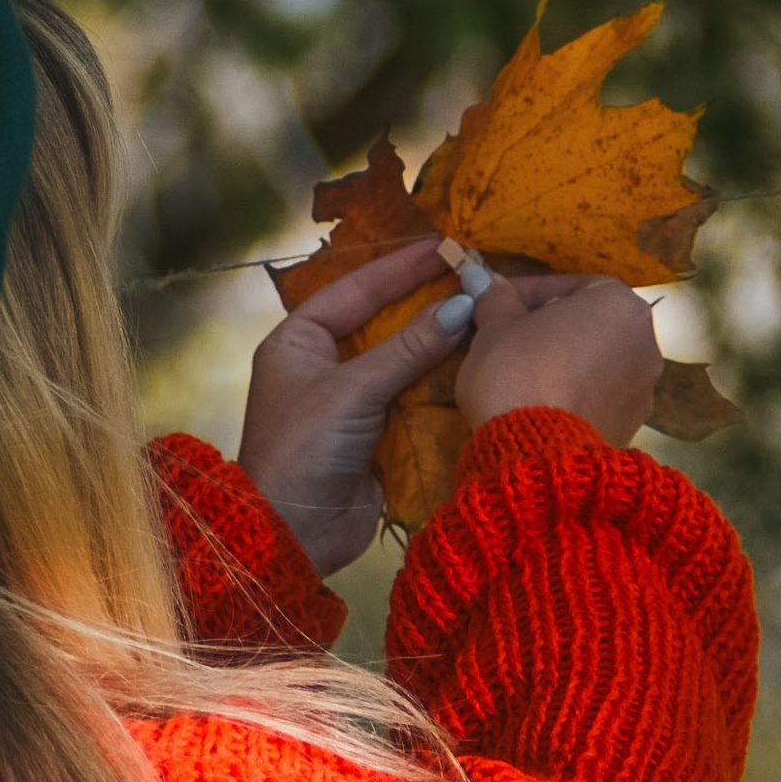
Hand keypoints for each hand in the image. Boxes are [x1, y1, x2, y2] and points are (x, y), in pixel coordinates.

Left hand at [235, 237, 472, 574]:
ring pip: (405, 360)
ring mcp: (353, 401)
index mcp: (298, 342)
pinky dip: (444, 382)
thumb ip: (409, 348)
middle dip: (427, 301)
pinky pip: (416, 397)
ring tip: (487, 313)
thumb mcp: (352, 391)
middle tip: (474, 275)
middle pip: (384, 322)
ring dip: (441, 342)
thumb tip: (463, 306)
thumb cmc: (303, 451)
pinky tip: (479, 362)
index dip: (400, 267)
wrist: (294, 536)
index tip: (444, 246)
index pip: (355, 290)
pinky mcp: (378, 435)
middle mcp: (324, 366)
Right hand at [455, 271, 662, 445]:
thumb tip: (481, 277)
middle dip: (549, 325)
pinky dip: (573, 391)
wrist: (537, 454)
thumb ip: (496, 298)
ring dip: (563, 360)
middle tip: (507, 335)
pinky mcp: (631, 425)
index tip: (497, 302)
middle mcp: (645, 342)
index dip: (528, 292)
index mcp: (620, 304)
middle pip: (590, 322)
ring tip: (521, 372)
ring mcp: (644, 387)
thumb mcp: (496, 327)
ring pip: (596, 361)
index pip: (571, 284)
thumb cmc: (518, 372)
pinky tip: (540, 401)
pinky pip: (598, 395)